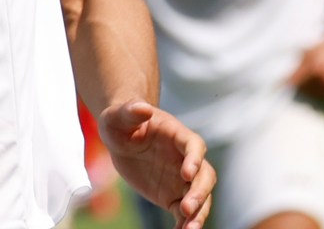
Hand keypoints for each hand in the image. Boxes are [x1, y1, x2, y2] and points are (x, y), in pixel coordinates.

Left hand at [98, 100, 212, 228]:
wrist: (121, 137)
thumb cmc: (121, 121)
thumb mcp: (119, 115)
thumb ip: (130, 111)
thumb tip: (143, 107)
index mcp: (178, 135)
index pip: (194, 146)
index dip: (194, 159)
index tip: (187, 173)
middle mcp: (187, 159)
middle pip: (204, 176)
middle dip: (199, 192)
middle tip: (187, 207)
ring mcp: (182, 180)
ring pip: (200, 198)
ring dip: (198, 213)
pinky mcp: (173, 196)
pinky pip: (184, 213)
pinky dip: (185, 224)